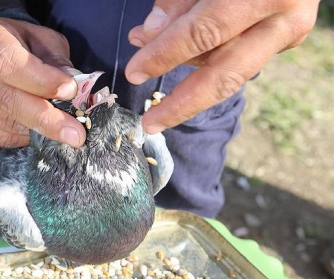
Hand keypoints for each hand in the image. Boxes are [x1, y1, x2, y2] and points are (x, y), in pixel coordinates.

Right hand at [0, 17, 84, 146]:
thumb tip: (72, 89)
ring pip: (7, 123)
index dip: (41, 80)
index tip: (70, 91)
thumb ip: (57, 62)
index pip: (8, 63)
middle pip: (8, 100)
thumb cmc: (19, 46)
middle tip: (76, 134)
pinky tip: (35, 128)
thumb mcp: (42, 41)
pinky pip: (0, 138)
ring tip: (64, 130)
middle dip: (47, 119)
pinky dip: (24, 137)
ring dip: (40, 131)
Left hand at [125, 0, 319, 133]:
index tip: (133, 73)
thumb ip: (179, 1)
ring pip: (230, 71)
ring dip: (185, 73)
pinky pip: (236, 57)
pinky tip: (175, 51)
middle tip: (150, 122)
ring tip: (145, 63)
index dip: (164, 55)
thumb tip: (148, 34)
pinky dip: (204, 58)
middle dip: (182, 104)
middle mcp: (286, 21)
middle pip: (225, 76)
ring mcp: (289, 33)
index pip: (204, 34)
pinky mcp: (284, 38)